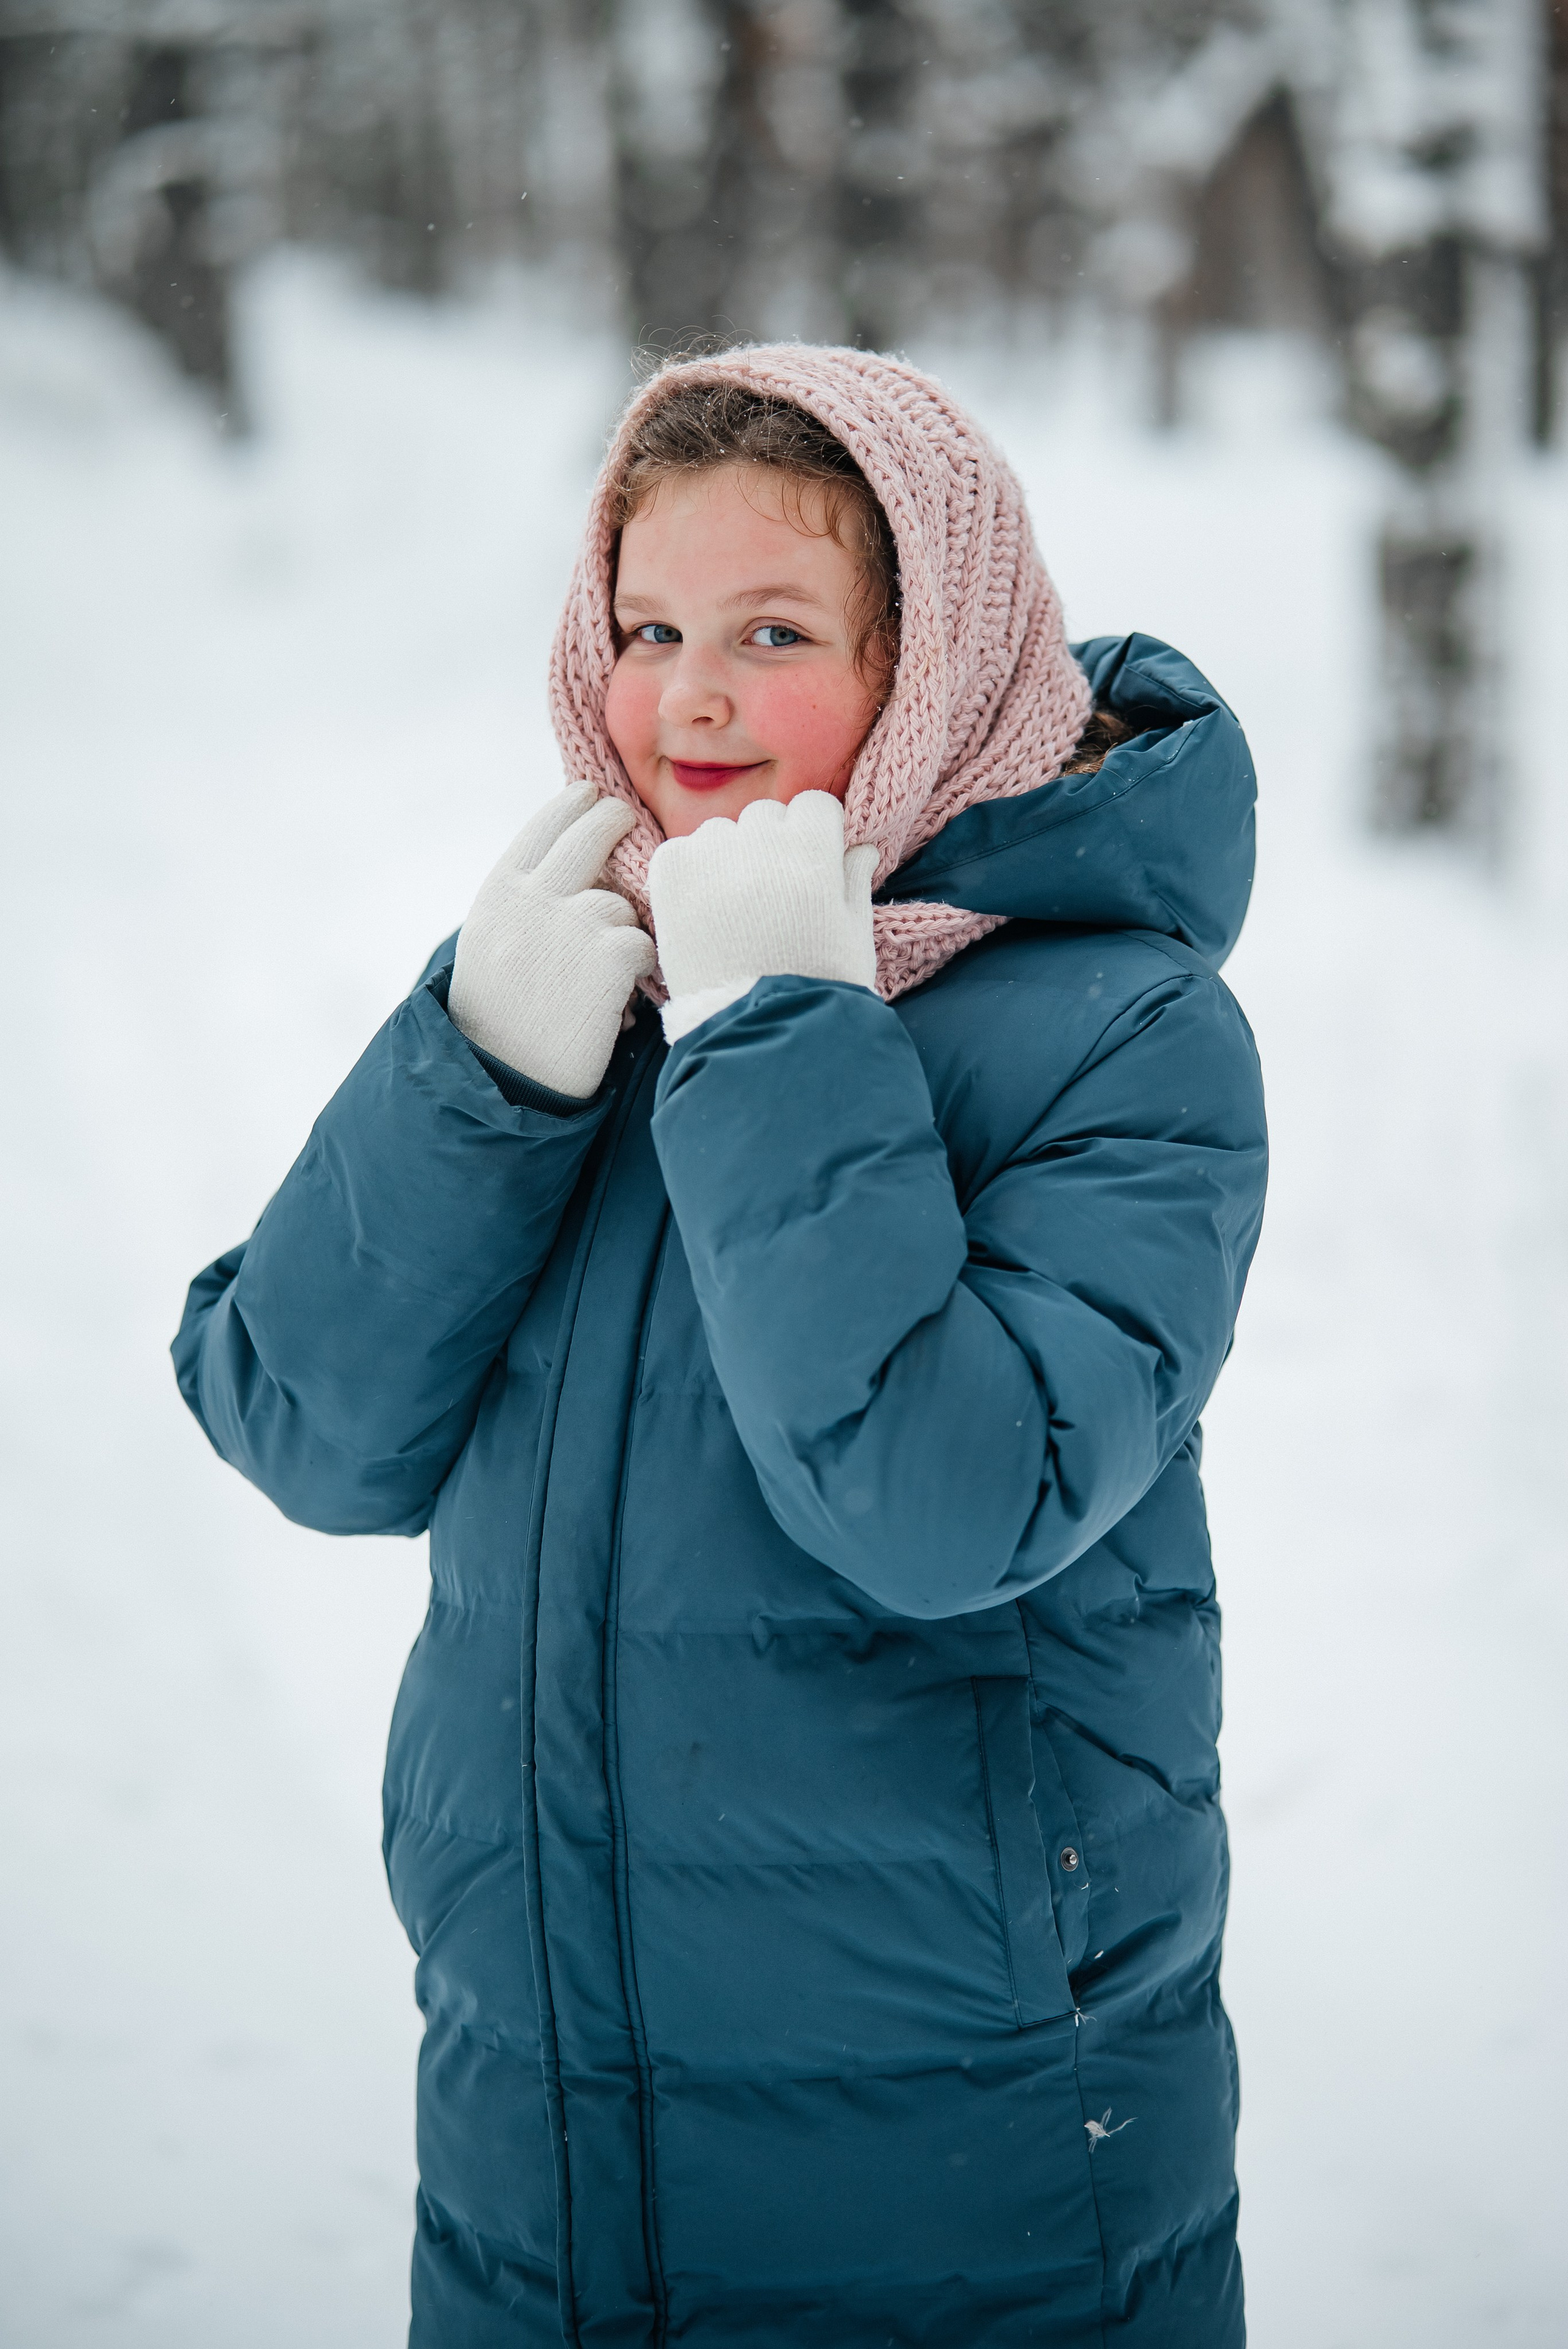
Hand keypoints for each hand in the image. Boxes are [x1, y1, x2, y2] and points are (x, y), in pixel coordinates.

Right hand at [448, 785, 655, 1098]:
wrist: (501, 1081)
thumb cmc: (499, 1018)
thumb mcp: (492, 942)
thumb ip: (526, 898)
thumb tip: (576, 859)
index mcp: (500, 892)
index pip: (546, 823)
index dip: (577, 805)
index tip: (594, 797)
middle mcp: (532, 898)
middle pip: (593, 830)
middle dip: (617, 821)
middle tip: (628, 821)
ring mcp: (570, 925)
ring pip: (622, 904)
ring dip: (620, 938)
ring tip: (597, 981)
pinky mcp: (607, 958)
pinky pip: (642, 945)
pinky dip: (634, 976)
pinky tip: (613, 1005)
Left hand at [647, 792, 878, 1043]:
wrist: (756, 1035)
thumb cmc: (817, 988)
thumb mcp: (854, 937)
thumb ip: (854, 883)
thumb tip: (861, 847)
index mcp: (812, 851)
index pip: (813, 806)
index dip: (815, 837)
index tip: (811, 868)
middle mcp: (760, 843)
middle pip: (766, 816)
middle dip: (772, 846)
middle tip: (772, 899)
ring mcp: (710, 857)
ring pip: (720, 831)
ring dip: (728, 857)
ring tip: (736, 912)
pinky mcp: (670, 876)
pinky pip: (680, 852)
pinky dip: (690, 874)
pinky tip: (704, 914)